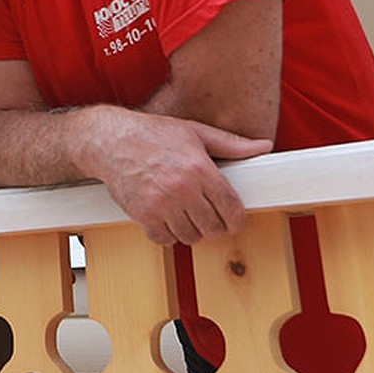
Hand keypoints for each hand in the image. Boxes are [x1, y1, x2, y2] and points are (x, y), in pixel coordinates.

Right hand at [97, 111, 270, 245]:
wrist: (109, 140)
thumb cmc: (152, 134)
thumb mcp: (194, 132)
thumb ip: (231, 144)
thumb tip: (264, 146)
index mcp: (199, 169)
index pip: (232, 209)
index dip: (236, 220)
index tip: (232, 219)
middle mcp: (182, 189)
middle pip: (213, 228)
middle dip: (213, 225)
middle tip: (206, 214)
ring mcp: (162, 205)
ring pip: (191, 237)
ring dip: (190, 229)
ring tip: (184, 212)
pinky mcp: (143, 216)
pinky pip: (166, 239)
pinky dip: (168, 233)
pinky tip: (165, 216)